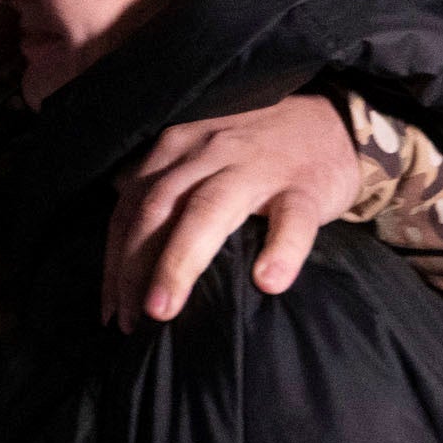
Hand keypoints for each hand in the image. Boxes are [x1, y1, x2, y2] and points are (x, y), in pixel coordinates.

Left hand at [105, 94, 356, 329]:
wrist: (332, 122)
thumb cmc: (256, 153)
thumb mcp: (199, 154)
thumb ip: (160, 184)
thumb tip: (117, 241)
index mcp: (177, 148)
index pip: (132, 206)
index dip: (116, 259)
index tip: (111, 310)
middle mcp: (209, 151)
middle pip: (160, 208)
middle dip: (136, 265)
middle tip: (130, 320)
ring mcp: (258, 167)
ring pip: (210, 210)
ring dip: (180, 260)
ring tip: (164, 310)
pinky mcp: (306, 187)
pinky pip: (293, 219)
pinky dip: (281, 249)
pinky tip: (268, 281)